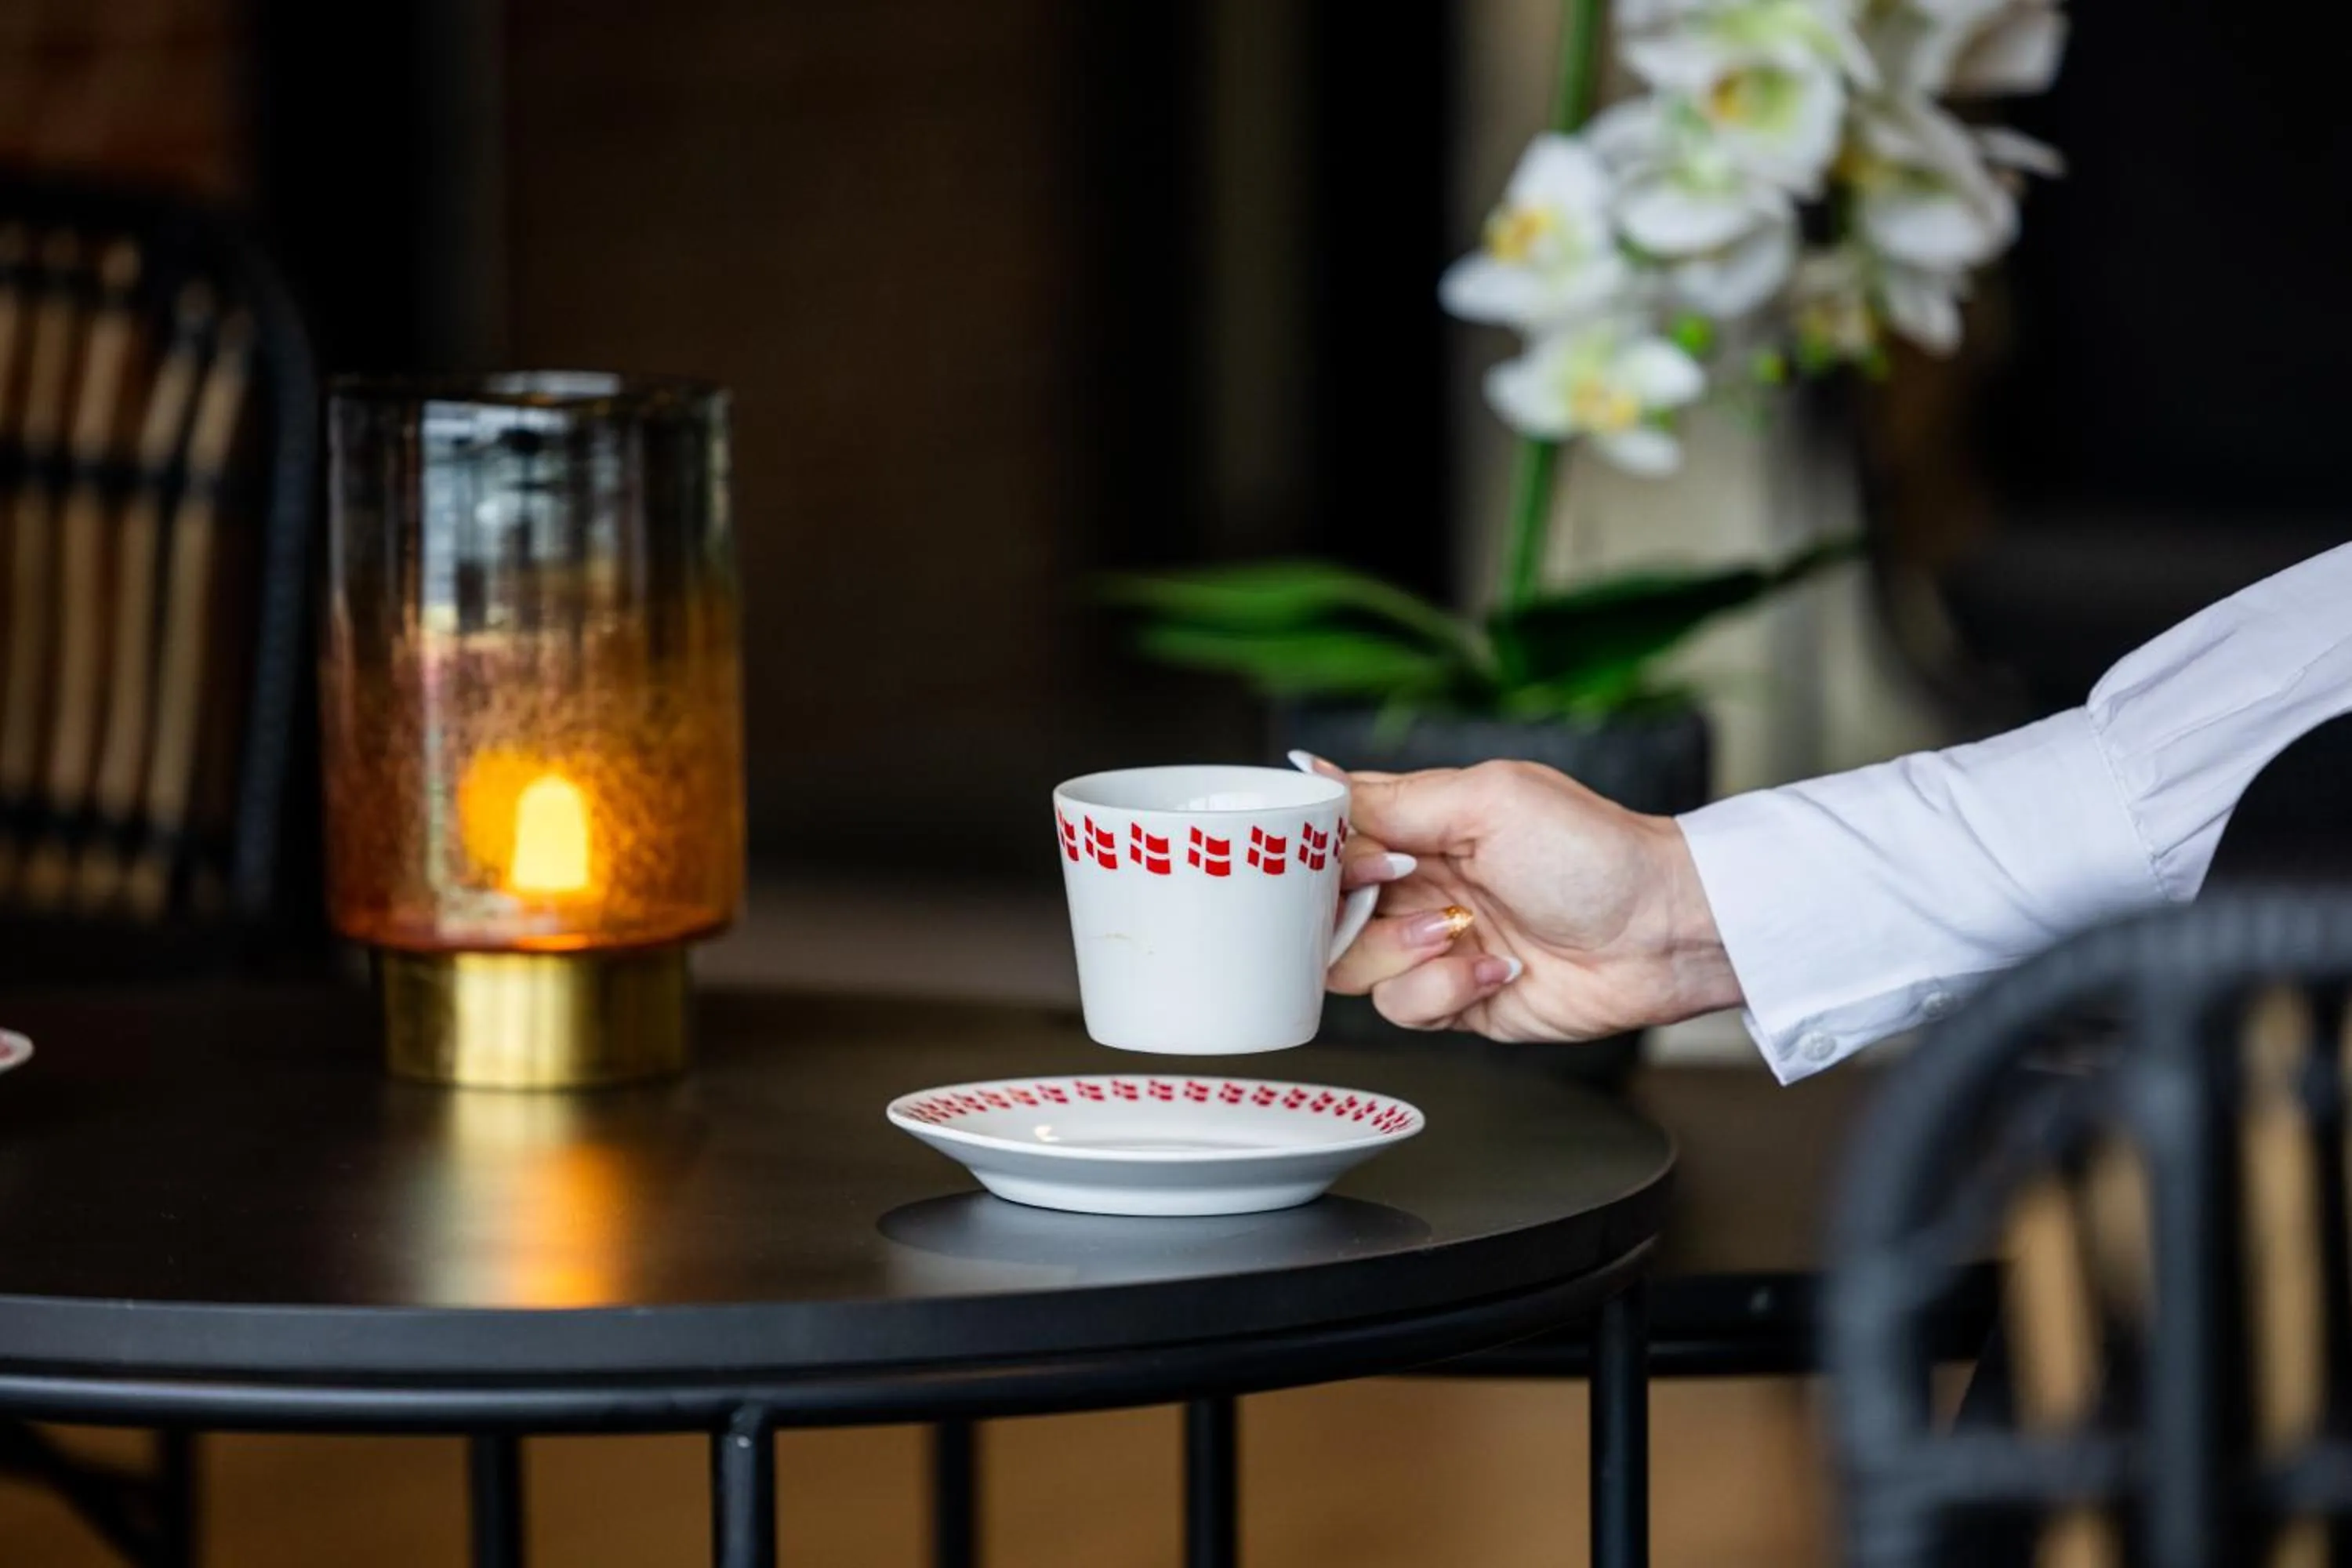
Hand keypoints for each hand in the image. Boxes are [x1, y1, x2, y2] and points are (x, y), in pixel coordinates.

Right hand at [1310, 754, 1741, 1040]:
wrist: (1662, 931)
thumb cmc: (1593, 852)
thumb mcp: (1488, 801)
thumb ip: (1392, 798)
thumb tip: (1312, 774)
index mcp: (1418, 825)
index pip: (1327, 839)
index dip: (1319, 856)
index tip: (1354, 860)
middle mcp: (1416, 885)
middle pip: (1323, 909)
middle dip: (1351, 912)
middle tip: (1405, 898)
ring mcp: (1432, 944)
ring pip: (1351, 966)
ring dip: (1399, 953)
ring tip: (1460, 932)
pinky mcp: (1454, 998)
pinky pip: (1402, 1008)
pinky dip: (1441, 991)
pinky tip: (1495, 968)